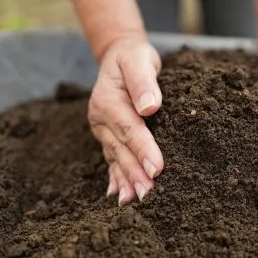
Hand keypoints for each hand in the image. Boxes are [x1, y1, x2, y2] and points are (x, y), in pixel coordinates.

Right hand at [88, 38, 163, 205]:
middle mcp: (100, 117)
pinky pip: (111, 157)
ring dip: (125, 179)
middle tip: (149, 194)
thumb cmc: (133, 57)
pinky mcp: (107, 134)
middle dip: (134, 172)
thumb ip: (143, 81)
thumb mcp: (139, 59)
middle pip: (120, 148)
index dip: (143, 149)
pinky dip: (115, 176)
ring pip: (115, 156)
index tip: (157, 169)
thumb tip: (150, 107)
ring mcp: (102, 128)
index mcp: (108, 99)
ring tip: (134, 200)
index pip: (129, 128)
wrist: (119, 56)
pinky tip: (118, 194)